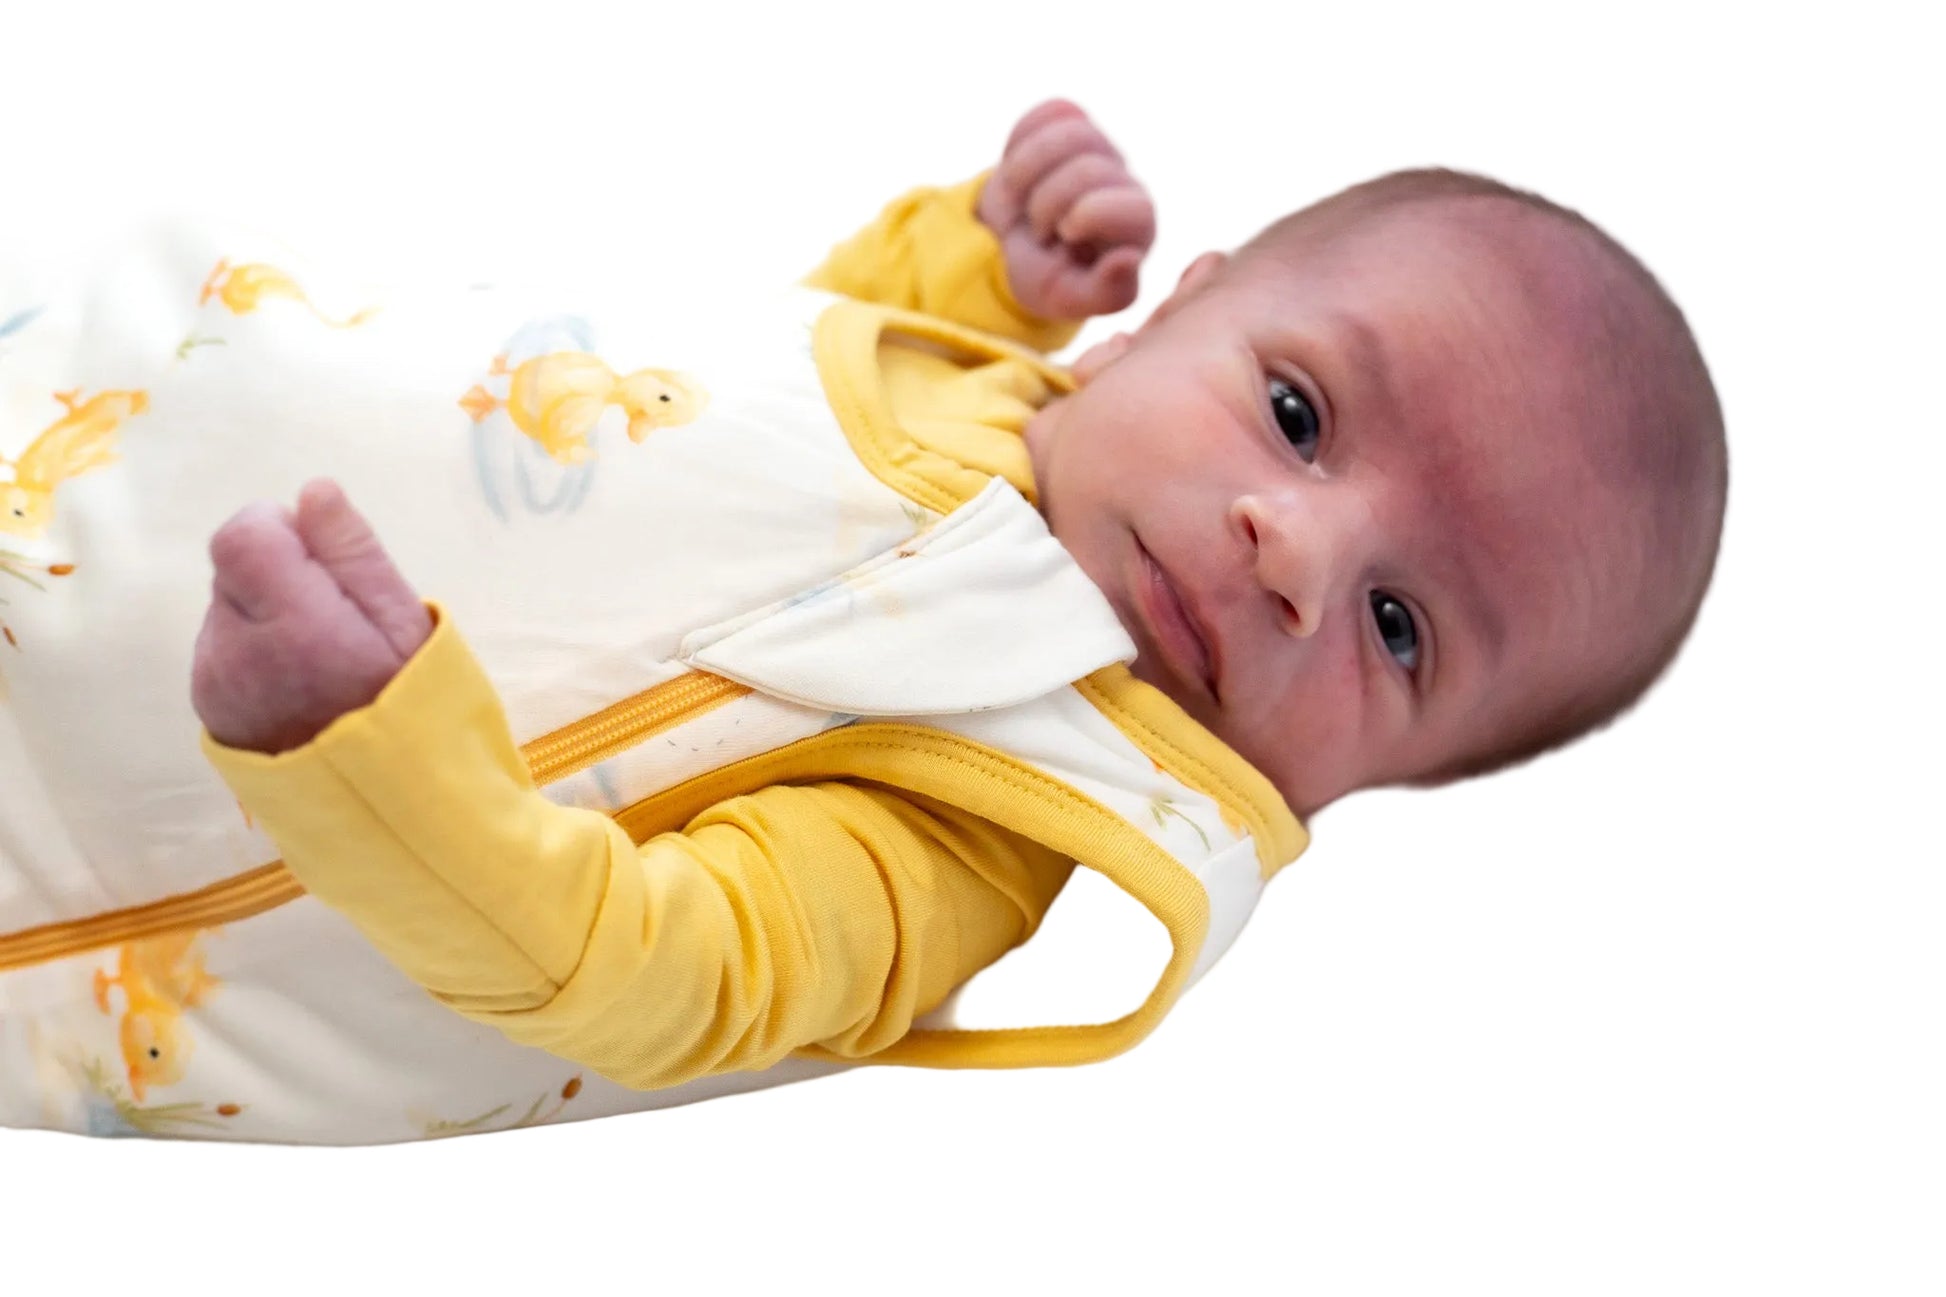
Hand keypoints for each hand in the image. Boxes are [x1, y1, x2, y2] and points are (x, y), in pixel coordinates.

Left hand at [191, 478, 432, 754]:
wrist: (383, 800)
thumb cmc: (408, 703)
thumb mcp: (406, 622)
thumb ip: (354, 552)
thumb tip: (311, 492)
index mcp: (293, 624)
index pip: (241, 535)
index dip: (278, 529)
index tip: (320, 558)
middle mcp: (237, 652)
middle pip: (233, 568)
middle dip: (278, 575)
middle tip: (335, 618)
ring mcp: (214, 683)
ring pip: (227, 609)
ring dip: (264, 614)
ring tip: (318, 657)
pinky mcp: (207, 707)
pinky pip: (221, 650)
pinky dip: (254, 652)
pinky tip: (296, 683)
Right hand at [977, 99, 1155, 321]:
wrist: (1016, 243)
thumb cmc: (1050, 276)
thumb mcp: (1071, 298)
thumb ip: (1108, 292)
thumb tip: (1129, 258)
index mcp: (1137, 227)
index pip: (1135, 207)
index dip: (1089, 216)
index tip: (1064, 235)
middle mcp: (1125, 180)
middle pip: (1089, 168)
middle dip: (1047, 203)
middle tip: (1040, 230)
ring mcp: (1099, 146)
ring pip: (1070, 131)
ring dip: (1027, 170)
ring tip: (1024, 200)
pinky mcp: (1071, 120)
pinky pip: (1047, 113)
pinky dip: (1019, 144)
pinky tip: (1021, 175)